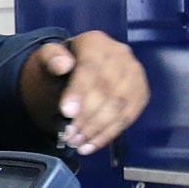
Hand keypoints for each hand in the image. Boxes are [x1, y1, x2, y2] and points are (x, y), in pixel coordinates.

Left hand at [28, 31, 147, 154]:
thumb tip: (62, 64)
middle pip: (107, 90)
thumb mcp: (47, 57)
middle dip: (87, 117)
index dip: (79, 91)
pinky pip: (129, 117)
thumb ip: (50, 58)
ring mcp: (134, 74)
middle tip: (69, 135)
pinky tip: (91, 145)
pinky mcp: (141, 92)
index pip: (90, 68)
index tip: (66, 112)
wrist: (77, 68)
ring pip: (120, 106)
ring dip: (97, 129)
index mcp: (96, 42)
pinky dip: (109, 134)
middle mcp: (120, 54)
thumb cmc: (61, 64)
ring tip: (77, 143)